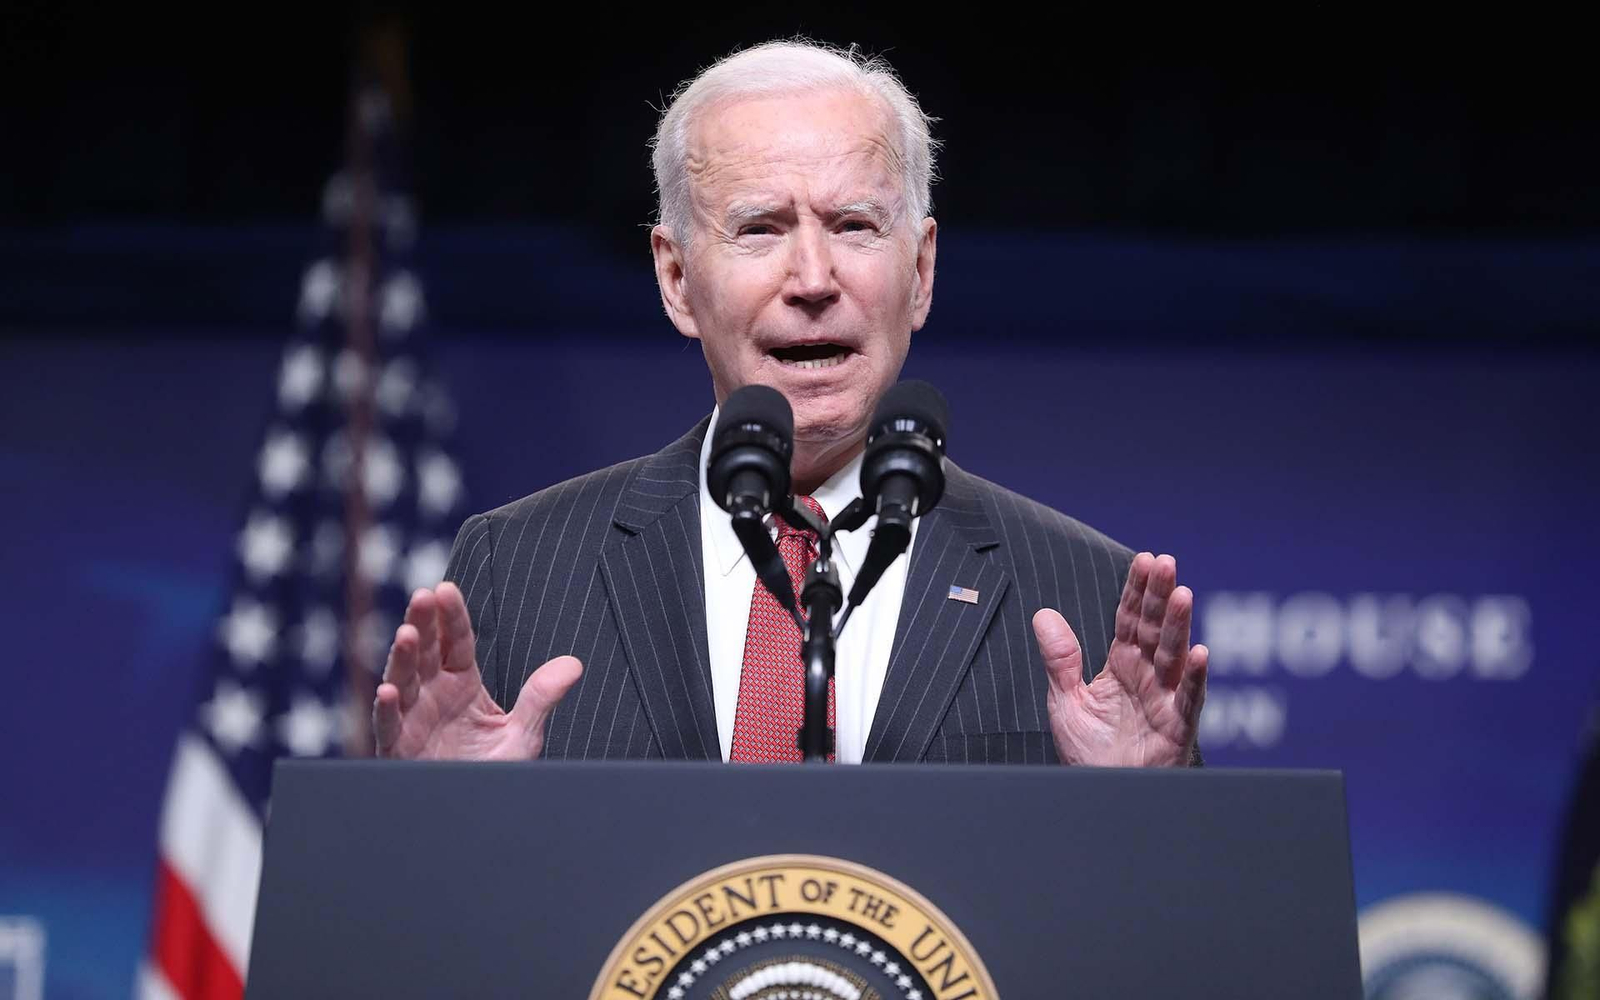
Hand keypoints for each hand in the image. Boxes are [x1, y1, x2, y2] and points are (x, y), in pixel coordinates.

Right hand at [372, 581, 581, 759]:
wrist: (475, 815)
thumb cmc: (493, 771)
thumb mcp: (523, 734)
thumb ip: (541, 698)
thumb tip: (573, 665)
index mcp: (462, 683)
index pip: (457, 641)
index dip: (451, 616)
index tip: (446, 590)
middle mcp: (433, 694)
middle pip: (425, 651)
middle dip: (422, 623)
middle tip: (423, 597)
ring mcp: (413, 719)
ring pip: (403, 681)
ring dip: (402, 658)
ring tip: (407, 634)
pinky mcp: (398, 749)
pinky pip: (390, 726)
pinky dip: (387, 709)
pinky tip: (390, 691)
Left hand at [1032, 552, 1206, 766]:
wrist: (1101, 795)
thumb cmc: (1091, 753)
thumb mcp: (1066, 701)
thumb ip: (1060, 659)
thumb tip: (1043, 615)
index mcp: (1123, 665)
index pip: (1132, 619)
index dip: (1138, 590)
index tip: (1145, 560)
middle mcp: (1148, 676)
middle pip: (1156, 629)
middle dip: (1161, 596)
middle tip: (1167, 563)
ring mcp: (1166, 700)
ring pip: (1175, 656)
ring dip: (1180, 626)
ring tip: (1183, 595)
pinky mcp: (1177, 728)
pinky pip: (1189, 700)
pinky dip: (1196, 678)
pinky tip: (1200, 654)